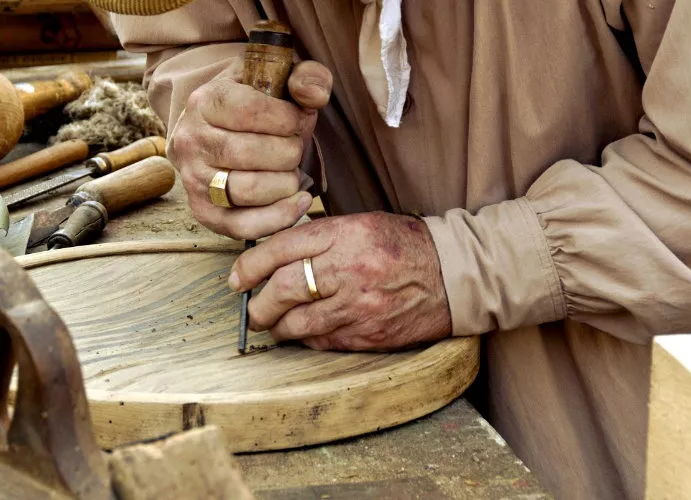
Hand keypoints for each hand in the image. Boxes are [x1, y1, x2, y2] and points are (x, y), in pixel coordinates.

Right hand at [166, 60, 332, 239]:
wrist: (214, 131)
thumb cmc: (254, 105)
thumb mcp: (277, 78)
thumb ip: (306, 77)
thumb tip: (315, 96)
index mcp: (205, 101)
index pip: (251, 110)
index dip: (287, 118)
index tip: (297, 119)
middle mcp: (192, 140)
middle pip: (251, 153)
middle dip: (289, 152)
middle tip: (294, 148)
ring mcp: (194, 179)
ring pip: (249, 190)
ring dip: (285, 183)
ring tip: (291, 172)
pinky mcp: (205, 212)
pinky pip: (243, 226)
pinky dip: (279, 217)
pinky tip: (298, 201)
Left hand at [228, 212, 452, 350]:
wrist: (453, 276)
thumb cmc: (404, 245)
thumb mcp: (362, 224)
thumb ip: (320, 236)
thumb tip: (274, 252)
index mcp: (346, 234)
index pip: (282, 248)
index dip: (250, 265)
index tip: (237, 277)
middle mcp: (348, 270)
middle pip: (282, 289)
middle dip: (258, 303)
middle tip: (251, 308)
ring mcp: (358, 306)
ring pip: (296, 323)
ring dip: (277, 326)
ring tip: (273, 323)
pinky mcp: (367, 335)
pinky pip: (320, 341)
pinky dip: (305, 338)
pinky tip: (305, 331)